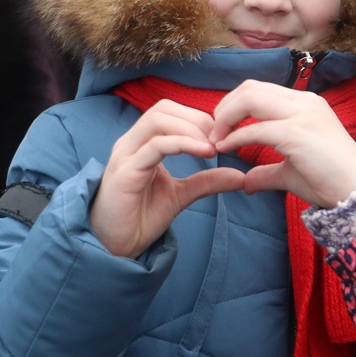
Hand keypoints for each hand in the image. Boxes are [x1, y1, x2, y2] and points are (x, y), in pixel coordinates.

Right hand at [91, 99, 245, 258]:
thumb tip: (240, 176)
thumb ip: (207, 181)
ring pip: (157, 120)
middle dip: (197, 119)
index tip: (222, 137)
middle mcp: (131, 143)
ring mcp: (126, 156)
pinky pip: (154, 146)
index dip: (198, 117)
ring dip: (191, 129)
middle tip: (220, 140)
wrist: (115, 248)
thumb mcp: (181, 194)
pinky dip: (182, 144)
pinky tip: (203, 153)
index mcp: (142, 143)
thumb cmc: (141, 217)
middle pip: (163, 108)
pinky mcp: (125, 172)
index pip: (170, 111)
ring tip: (212, 148)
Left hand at [209, 80, 355, 207]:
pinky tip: (225, 149)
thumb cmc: (329, 181)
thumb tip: (246, 182)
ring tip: (216, 138)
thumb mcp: (292, 172)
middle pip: (251, 88)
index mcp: (305, 104)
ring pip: (250, 98)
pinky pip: (255, 128)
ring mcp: (302, 114)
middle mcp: (304, 102)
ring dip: (226, 117)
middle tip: (213, 131)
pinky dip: (235, 137)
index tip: (221, 129)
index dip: (234, 105)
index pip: (260, 90)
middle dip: (225, 107)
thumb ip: (267, 172)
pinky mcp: (296, 133)